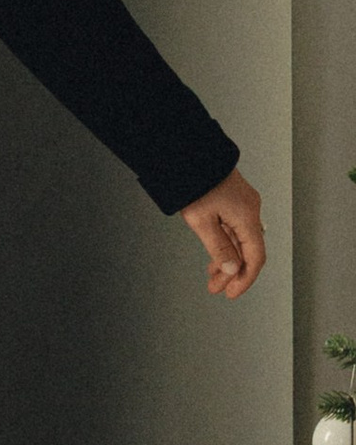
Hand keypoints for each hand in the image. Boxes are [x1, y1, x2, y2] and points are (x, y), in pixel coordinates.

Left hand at [180, 167, 265, 298]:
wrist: (188, 152)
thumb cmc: (194, 182)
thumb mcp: (201, 220)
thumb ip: (218, 248)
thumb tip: (232, 270)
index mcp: (247, 217)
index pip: (255, 257)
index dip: (246, 279)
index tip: (232, 293)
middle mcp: (251, 210)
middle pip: (248, 250)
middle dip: (233, 272)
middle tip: (217, 288)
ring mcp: (244, 204)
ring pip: (241, 240)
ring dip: (228, 259)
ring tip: (212, 276)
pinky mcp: (235, 200)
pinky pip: (235, 228)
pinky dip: (226, 244)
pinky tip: (216, 254)